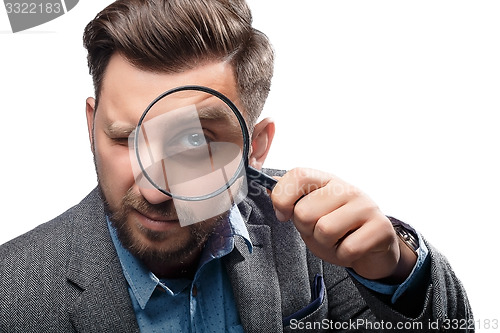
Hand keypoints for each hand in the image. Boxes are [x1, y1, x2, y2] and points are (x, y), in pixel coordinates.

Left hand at [271, 168, 415, 281]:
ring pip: (325, 230)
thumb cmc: (338, 230)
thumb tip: (267, 186)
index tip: (283, 215)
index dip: (282, 198)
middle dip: (307, 230)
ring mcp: (366, 205)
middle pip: (305, 211)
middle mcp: (347, 188)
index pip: (298, 175)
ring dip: (326, 245)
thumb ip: (289, 201)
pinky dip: (343, 256)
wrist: (372, 248)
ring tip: (337, 240)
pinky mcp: (381, 227)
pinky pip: (348, 248)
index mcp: (326, 180)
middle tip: (321, 232)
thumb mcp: (309, 214)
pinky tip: (351, 249)